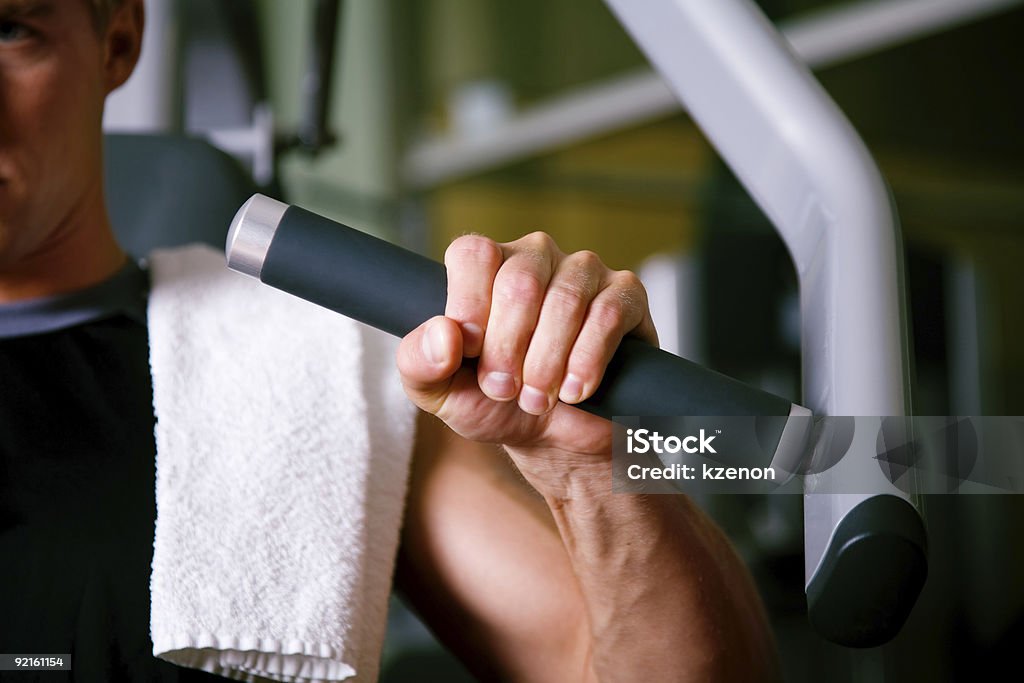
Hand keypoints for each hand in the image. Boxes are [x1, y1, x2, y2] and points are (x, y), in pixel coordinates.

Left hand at [396, 232, 657, 460]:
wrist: (556, 440)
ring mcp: (583, 272)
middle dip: (508, 349)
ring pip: (565, 301)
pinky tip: (575, 391)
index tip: (472, 356)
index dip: (471, 307)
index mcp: (486, 267)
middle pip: (520, 282)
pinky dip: (587, 361)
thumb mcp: (440, 393)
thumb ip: (418, 363)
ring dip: (547, 363)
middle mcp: (534, 257)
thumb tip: (444, 335)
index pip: (474, 254)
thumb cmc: (496, 404)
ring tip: (538, 400)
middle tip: (504, 390)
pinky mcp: (626, 296)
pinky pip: (608, 315)